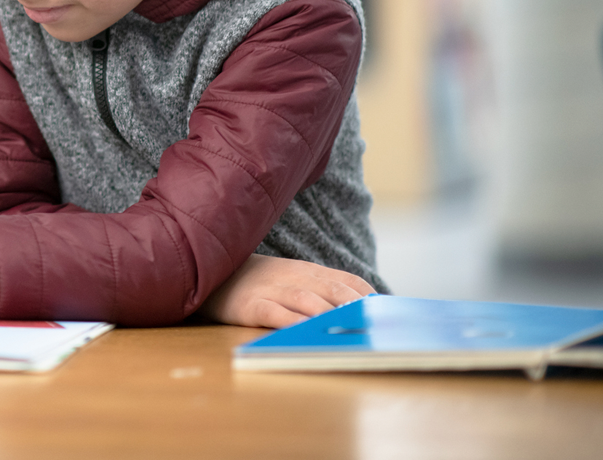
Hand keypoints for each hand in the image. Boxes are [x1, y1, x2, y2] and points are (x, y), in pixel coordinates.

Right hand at [199, 253, 374, 328]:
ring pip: (307, 300)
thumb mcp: (291, 277)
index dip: (370, 297)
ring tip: (353, 330)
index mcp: (307, 270)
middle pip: (332, 289)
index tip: (391, 316)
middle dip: (358, 307)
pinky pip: (275, 314)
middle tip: (380, 326)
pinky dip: (293, 322)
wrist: (211, 269)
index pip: (348, 280)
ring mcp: (271, 290)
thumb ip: (321, 289)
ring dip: (332, 315)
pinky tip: (307, 333)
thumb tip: (362, 309)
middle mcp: (293, 277)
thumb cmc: (257, 281)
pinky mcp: (251, 305)